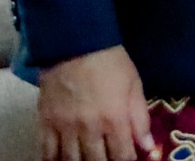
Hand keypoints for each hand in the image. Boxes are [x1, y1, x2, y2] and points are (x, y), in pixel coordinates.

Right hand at [36, 45, 154, 160]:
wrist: (75, 45)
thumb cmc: (111, 63)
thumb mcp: (134, 86)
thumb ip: (140, 118)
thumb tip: (148, 146)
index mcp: (115, 118)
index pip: (122, 155)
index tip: (128, 160)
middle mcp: (90, 128)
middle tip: (107, 160)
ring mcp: (65, 127)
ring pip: (72, 160)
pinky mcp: (46, 123)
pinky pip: (47, 152)